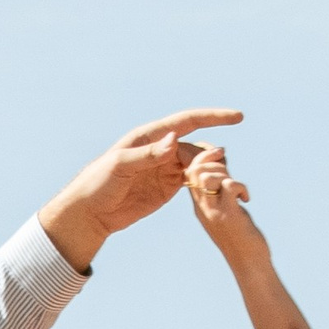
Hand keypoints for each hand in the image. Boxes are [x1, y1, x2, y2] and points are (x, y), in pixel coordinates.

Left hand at [40, 107, 243, 274]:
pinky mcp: (167, 187)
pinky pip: (192, 181)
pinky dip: (204, 183)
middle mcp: (161, 149)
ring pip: (197, 164)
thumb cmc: (98, 184)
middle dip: (210, 154)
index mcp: (150, 136)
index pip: (187, 121)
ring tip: (216, 181)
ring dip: (209, 170)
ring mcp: (166, 168)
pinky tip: (212, 189)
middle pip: (196, 146)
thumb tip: (174, 140)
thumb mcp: (121, 166)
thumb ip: (148, 154)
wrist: (91, 212)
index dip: (213, 116)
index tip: (238, 116)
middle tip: (219, 167)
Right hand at [185, 144, 266, 250]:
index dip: (203, 157)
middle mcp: (203, 208)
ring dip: (225, 174)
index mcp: (200, 206)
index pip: (189, 172)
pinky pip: (229, 186)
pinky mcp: (228, 215)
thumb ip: (221, 188)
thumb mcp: (225, 210)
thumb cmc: (240, 236)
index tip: (222, 159)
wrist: (248, 264)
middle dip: (214, 162)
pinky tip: (247, 200)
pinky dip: (241, 186)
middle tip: (230, 174)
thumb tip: (224, 161)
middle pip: (194, 170)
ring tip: (236, 189)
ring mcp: (214, 212)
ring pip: (207, 176)